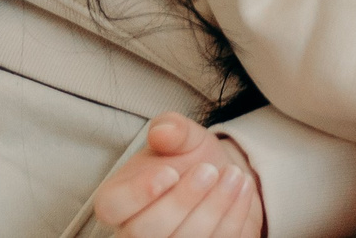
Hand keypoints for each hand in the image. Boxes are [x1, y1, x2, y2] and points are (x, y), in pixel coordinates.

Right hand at [92, 113, 260, 237]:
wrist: (221, 181)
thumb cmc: (189, 161)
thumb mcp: (183, 137)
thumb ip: (172, 128)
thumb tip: (162, 130)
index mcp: (119, 200)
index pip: (112, 207)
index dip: (139, 193)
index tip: (170, 172)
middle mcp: (134, 233)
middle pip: (147, 232)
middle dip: (183, 201)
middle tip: (209, 170)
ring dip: (214, 208)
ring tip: (235, 176)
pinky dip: (233, 219)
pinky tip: (243, 191)